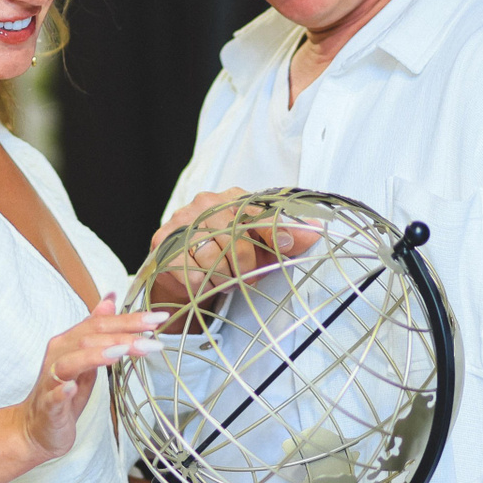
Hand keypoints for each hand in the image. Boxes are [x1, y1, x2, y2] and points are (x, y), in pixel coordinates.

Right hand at [15, 293, 168, 461]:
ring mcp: (51, 380)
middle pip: (89, 338)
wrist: (37, 427)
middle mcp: (59, 355)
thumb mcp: (86, 356)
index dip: (129, 320)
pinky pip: (53, 396)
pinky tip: (71, 388)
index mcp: (70, 341)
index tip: (157, 319)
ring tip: (121, 352)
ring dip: (97, 355)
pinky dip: (62, 390)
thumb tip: (110, 298)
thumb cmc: (65, 391)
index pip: (101, 324)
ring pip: (71, 362)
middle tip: (151, 340)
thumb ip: (97, 329)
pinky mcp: (48, 406)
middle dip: (123, 336)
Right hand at [147, 188, 323, 310]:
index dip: (274, 230)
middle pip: (235, 239)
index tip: (286, 244)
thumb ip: (287, 238)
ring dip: (223, 278)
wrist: (184, 268)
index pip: (257, 212)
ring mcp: (183, 221)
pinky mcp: (164, 242)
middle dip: (245, 266)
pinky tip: (202, 281)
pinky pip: (190, 271)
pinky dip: (201, 284)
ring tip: (224, 280)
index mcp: (234, 199)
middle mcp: (207, 204)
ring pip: (212, 258)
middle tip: (245, 277)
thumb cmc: (228, 254)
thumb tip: (317, 232)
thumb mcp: (261, 247)